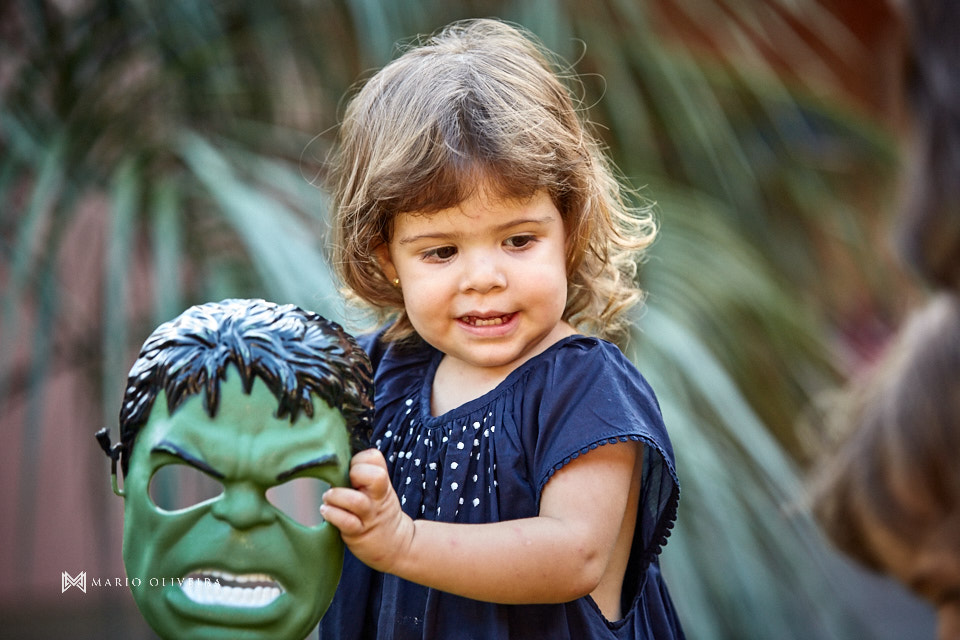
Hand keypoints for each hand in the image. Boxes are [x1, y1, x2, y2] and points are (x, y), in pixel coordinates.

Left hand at [321, 449, 414, 573]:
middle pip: (375, 476)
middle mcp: (378, 498)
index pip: (374, 458)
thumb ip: (365, 476)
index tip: (351, 470)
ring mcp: (370, 516)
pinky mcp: (360, 534)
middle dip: (354, 474)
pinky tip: (326, 511)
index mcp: (382, 483)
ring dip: (336, 496)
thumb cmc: (379, 512)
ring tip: (328, 498)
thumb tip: (336, 462)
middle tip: (341, 482)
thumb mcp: (380, 491)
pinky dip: (332, 514)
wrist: (397, 545)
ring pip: (356, 501)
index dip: (359, 460)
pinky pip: (346, 522)